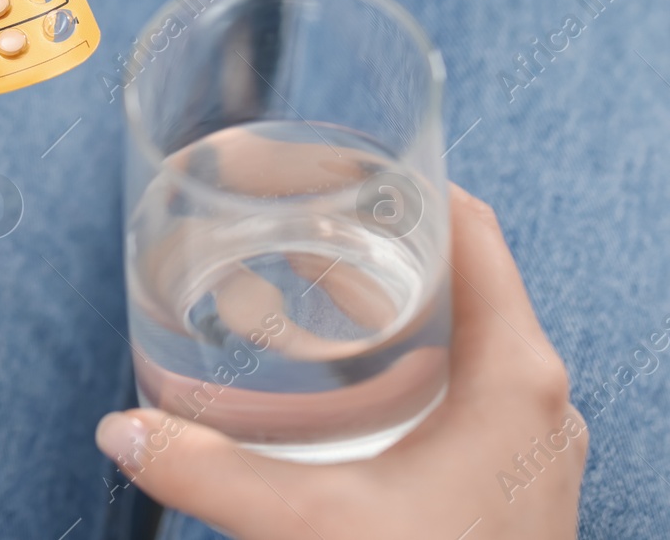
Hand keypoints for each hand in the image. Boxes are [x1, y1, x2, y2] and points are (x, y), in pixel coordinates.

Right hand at [95, 186, 584, 538]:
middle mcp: (542, 402)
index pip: (477, 231)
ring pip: (475, 343)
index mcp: (517, 377)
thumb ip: (209, 471)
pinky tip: (358, 396)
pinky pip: (475, 398)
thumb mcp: (307, 527)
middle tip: (311, 230)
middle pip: (472, 280)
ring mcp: (536, 450)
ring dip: (404, 312)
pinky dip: (419, 372)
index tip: (350, 167)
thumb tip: (127, 430)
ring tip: (323, 298)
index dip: (415, 185)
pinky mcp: (517, 491)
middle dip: (388, 248)